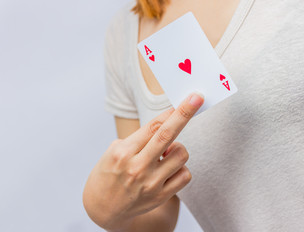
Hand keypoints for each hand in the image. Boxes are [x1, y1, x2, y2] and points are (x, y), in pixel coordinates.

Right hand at [82, 92, 203, 230]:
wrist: (102, 208)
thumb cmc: (108, 174)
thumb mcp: (114, 151)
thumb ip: (139, 139)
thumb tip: (167, 123)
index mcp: (123, 152)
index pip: (153, 126)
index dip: (172, 112)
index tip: (187, 100)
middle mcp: (137, 167)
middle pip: (167, 135)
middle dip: (185, 113)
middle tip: (197, 99)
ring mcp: (150, 183)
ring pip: (181, 154)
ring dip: (177, 149)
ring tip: (165, 154)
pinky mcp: (160, 196)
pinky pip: (185, 175)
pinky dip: (180, 168)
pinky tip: (169, 169)